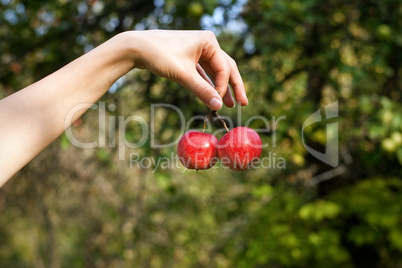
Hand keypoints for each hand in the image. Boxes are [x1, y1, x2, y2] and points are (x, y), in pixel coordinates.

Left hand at [130, 30, 247, 109]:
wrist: (137, 47)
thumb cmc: (160, 55)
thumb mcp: (183, 75)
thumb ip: (202, 90)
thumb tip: (218, 106)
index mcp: (209, 42)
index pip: (224, 68)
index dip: (224, 87)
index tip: (219, 103)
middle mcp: (206, 44)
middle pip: (225, 68)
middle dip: (233, 86)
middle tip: (243, 104)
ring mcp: (198, 50)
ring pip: (214, 71)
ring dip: (220, 87)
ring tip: (230, 104)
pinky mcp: (189, 57)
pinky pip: (203, 72)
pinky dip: (208, 84)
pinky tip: (213, 96)